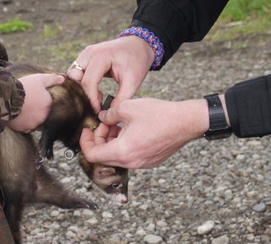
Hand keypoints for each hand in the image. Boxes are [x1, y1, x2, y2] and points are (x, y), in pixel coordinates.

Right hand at [7, 73, 63, 132]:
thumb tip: (63, 79)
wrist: (6, 97)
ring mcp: (33, 125)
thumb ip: (52, 79)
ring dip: (33, 119)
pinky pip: (27, 128)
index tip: (39, 99)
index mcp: (48, 107)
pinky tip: (21, 116)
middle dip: (40, 111)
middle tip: (32, 104)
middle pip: (44, 116)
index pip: (52, 107)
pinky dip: (25, 123)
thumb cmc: (24, 87)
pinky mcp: (23, 129)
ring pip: (36, 123)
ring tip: (26, 110)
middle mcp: (43, 118)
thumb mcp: (39, 79)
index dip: (45, 103)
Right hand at [67, 36, 154, 111]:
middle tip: (96, 106)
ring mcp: (86, 54)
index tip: (97, 113)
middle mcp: (89, 53)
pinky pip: (78, 73)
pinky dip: (84, 84)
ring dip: (82, 89)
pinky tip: (97, 91)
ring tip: (99, 97)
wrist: (139, 44)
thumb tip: (108, 115)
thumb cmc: (137, 61)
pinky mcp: (86, 57)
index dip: (91, 100)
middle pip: (75, 77)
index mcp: (101, 56)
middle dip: (83, 94)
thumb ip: (121, 99)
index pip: (88, 82)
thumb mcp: (133, 82)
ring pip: (73, 75)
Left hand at [80, 98, 209, 168]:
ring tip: (117, 122)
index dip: (85, 142)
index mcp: (123, 151)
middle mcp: (131, 162)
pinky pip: (130, 155)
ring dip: (112, 140)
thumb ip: (109, 114)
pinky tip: (129, 128)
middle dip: (99, 139)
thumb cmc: (159, 114)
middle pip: (104, 157)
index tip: (87, 129)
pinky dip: (123, 144)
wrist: (186, 121)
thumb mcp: (127, 107)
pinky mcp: (150, 160)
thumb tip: (101, 118)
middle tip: (103, 123)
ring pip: (117, 156)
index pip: (92, 155)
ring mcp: (142, 164)